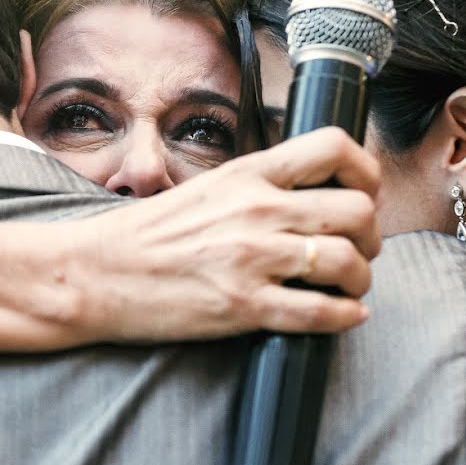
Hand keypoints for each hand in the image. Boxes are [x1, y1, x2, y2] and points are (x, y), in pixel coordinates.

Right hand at [63, 127, 380, 341]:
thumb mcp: (203, 190)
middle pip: (358, 210)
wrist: (94, 274)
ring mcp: (253, 258)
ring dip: (360, 279)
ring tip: (347, 286)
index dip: (366, 170)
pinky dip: (345, 316)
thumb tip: (305, 197)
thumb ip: (254, 188)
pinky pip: (322, 312)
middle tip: (357, 248)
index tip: (363, 191)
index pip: (334, 148)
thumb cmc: (142, 235)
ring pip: (349, 262)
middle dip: (370, 235)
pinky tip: (341, 315)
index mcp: (246, 174)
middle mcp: (257, 209)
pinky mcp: (244, 305)